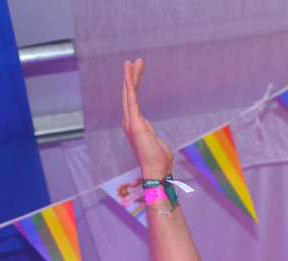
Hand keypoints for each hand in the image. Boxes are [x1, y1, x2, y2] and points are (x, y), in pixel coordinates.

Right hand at [122, 58, 174, 178]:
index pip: (132, 102)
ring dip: (130, 77)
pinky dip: (130, 86)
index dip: (132, 87)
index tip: (136, 74)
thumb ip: (152, 135)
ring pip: (128, 94)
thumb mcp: (156, 143)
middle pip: (128, 95)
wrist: (156, 170)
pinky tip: (129, 74)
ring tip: (130, 62)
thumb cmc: (159, 160)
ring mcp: (131, 122)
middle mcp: (129, 122)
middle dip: (131, 77)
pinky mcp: (135, 123)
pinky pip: (131, 100)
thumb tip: (150, 133)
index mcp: (135, 125)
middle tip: (132, 61)